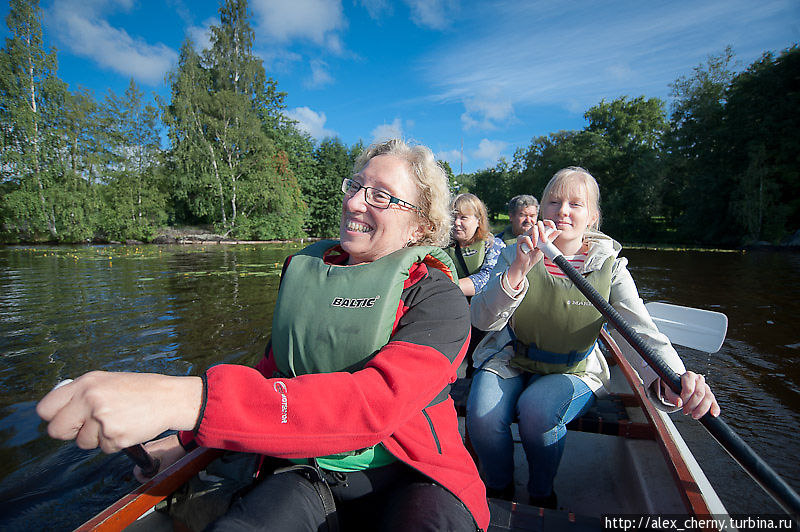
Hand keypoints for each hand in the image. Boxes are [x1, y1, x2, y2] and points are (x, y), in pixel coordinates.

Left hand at [36, 371, 202, 453]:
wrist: (169, 398)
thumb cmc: (140, 389)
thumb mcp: (107, 381)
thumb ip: (82, 394)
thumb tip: (59, 412)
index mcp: (86, 383)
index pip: (46, 408)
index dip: (53, 417)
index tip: (64, 418)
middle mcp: (90, 400)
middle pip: (57, 430)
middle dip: (70, 432)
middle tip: (87, 426)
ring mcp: (102, 420)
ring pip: (83, 442)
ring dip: (97, 438)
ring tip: (117, 421)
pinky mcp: (115, 437)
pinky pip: (103, 448)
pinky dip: (114, 442)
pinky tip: (127, 427)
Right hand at [134, 434, 187, 482]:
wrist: (185, 440)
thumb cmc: (176, 451)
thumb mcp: (167, 466)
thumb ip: (158, 475)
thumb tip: (154, 482)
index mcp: (147, 452)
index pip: (137, 469)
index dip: (141, 478)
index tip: (148, 482)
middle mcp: (146, 447)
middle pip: (141, 465)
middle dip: (147, 474)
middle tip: (154, 478)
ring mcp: (151, 445)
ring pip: (146, 461)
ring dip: (150, 468)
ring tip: (158, 472)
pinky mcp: (156, 445)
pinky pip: (150, 456)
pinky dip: (153, 462)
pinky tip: (160, 465)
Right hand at [507, 221, 559, 287]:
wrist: (526, 264)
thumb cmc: (534, 255)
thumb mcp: (545, 247)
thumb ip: (550, 239)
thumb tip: (558, 231)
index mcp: (538, 233)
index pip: (543, 223)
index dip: (549, 223)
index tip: (553, 228)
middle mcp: (531, 232)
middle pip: (538, 224)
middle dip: (543, 231)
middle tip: (544, 241)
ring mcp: (525, 235)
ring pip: (533, 228)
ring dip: (537, 237)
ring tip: (537, 246)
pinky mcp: (520, 239)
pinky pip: (526, 237)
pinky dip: (530, 243)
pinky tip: (531, 248)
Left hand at [662, 371, 719, 418]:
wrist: (679, 387)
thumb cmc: (674, 388)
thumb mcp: (670, 391)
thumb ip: (672, 396)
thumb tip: (679, 403)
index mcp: (689, 376)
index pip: (690, 389)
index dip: (685, 399)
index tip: (680, 404)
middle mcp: (699, 379)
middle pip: (699, 394)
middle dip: (692, 405)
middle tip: (685, 411)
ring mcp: (706, 387)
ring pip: (708, 398)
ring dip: (701, 409)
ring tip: (694, 415)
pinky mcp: (711, 395)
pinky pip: (714, 402)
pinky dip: (715, 408)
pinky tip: (713, 414)